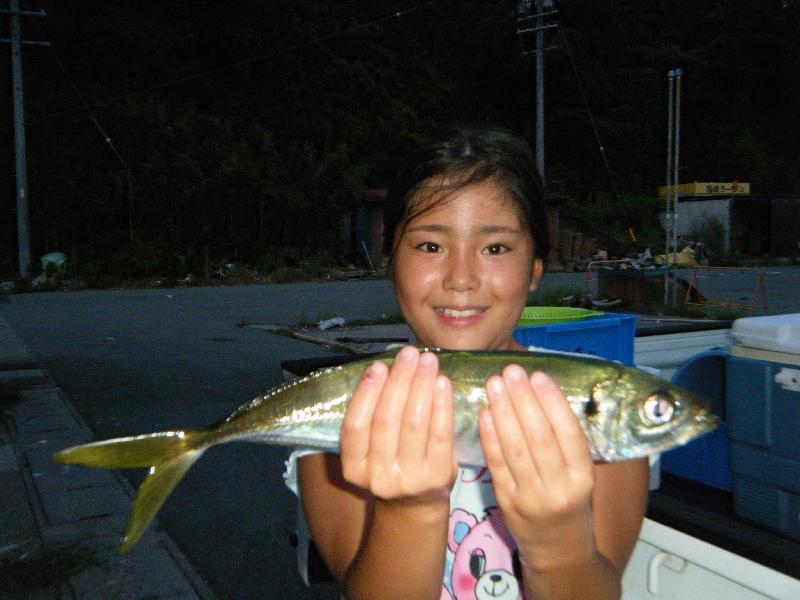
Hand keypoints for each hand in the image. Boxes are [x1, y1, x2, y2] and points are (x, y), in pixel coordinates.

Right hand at [340, 346, 456, 507]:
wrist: (413, 507)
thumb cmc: (390, 464)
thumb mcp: (369, 451)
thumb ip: (371, 417)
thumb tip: (387, 368)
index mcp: (353, 468)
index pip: (355, 426)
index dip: (366, 393)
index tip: (378, 365)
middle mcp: (377, 477)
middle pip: (386, 421)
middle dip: (399, 381)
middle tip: (409, 354)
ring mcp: (409, 480)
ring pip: (414, 424)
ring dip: (421, 386)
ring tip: (427, 361)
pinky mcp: (437, 477)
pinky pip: (440, 435)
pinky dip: (442, 405)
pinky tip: (442, 383)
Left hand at [478, 365, 595, 568]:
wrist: (558, 551)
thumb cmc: (570, 502)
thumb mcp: (581, 476)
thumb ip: (567, 443)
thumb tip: (544, 393)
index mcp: (583, 477)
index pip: (569, 433)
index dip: (553, 402)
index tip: (539, 375)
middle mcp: (560, 488)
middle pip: (539, 438)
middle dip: (523, 400)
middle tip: (511, 372)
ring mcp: (531, 497)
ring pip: (515, 449)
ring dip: (503, 412)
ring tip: (494, 385)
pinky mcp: (507, 503)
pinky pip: (497, 465)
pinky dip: (490, 438)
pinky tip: (485, 414)